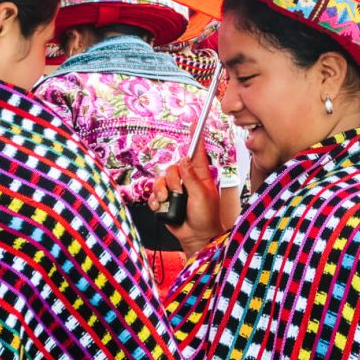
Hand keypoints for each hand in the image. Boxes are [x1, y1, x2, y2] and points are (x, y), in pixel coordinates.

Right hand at [149, 136, 221, 258]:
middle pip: (172, 167)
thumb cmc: (206, 217)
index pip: (197, 152)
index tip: (195, 122)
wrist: (195, 236)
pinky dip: (157, 201)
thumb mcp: (202, 195)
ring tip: (173, 203)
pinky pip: (154, 194)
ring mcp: (175, 189)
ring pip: (161, 180)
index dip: (196, 136)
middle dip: (173, 181)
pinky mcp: (165, 199)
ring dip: (164, 193)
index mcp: (200, 175)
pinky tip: (165, 207)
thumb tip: (184, 160)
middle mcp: (187, 179)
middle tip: (181, 192)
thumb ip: (192, 177)